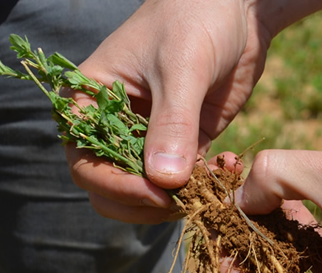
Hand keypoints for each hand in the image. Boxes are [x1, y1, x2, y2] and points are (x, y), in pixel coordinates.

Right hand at [66, 0, 271, 222]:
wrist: (236, 8)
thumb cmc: (194, 19)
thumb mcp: (181, 68)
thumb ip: (172, 124)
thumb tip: (164, 182)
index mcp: (89, 101)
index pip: (85, 162)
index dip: (115, 186)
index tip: (156, 192)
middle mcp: (114, 126)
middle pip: (110, 189)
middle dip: (143, 203)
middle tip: (183, 201)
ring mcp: (150, 138)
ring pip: (148, 192)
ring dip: (176, 201)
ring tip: (209, 189)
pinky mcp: (186, 144)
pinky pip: (185, 181)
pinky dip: (203, 188)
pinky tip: (226, 173)